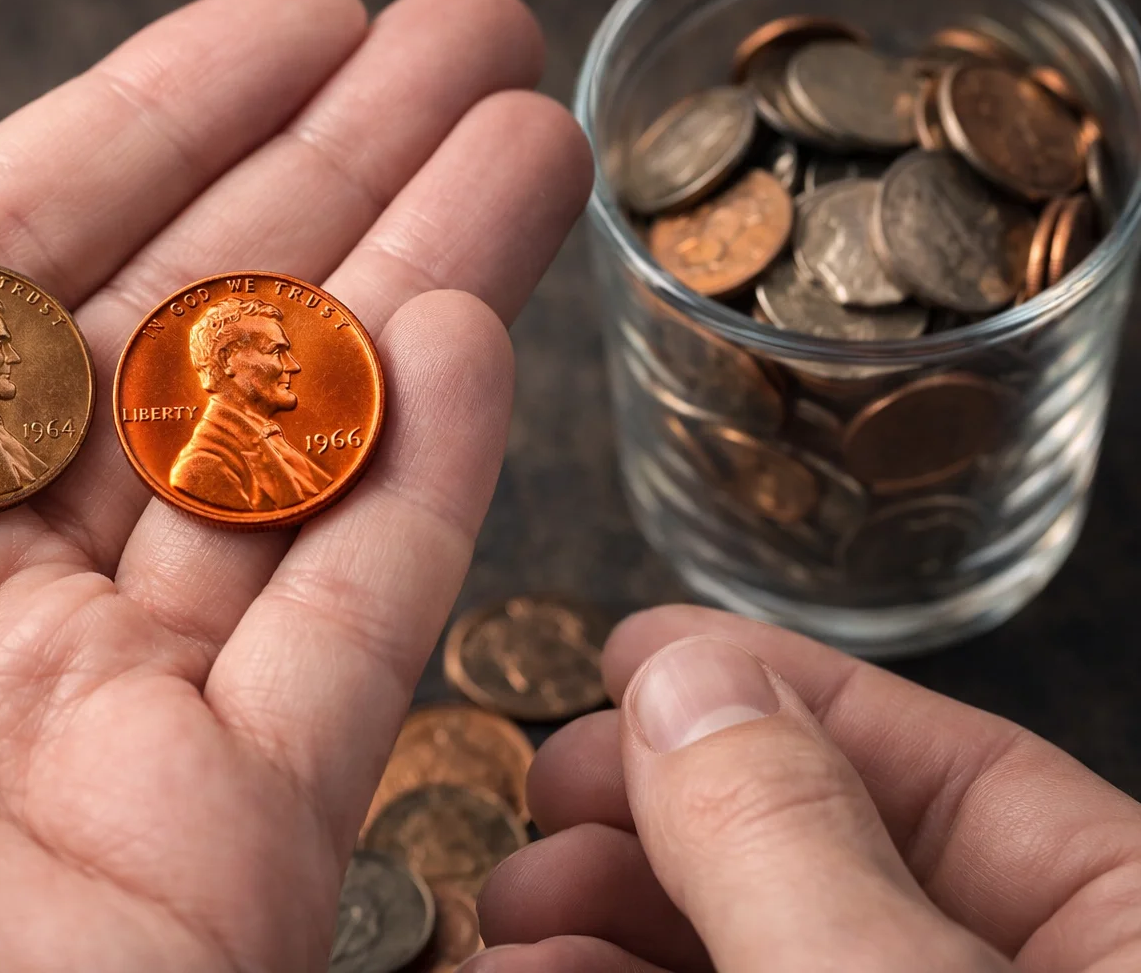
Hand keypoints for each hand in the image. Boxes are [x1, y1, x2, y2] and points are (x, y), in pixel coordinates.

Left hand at [0, 0, 588, 970]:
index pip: (32, 249)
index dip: (177, 119)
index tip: (303, 21)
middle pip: (203, 330)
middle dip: (346, 171)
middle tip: (469, 42)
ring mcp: (114, 713)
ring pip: (304, 457)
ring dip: (426, 285)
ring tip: (530, 142)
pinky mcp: (224, 839)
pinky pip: (346, 631)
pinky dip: (423, 483)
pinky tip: (478, 327)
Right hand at [472, 606, 1140, 971]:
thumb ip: (793, 845)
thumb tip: (686, 681)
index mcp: (1136, 950)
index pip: (967, 777)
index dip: (780, 694)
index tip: (630, 650)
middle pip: (832, 867)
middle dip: (663, 818)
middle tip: (550, 785)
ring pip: (754, 960)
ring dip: (607, 921)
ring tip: (513, 909)